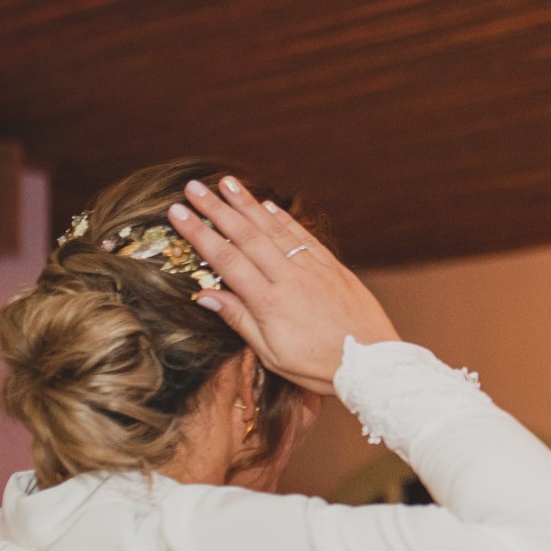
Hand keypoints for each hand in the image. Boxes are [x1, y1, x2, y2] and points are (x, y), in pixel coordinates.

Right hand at [168, 177, 399, 393]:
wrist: (373, 363)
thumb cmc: (321, 367)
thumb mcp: (273, 354)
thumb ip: (240, 320)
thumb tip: (205, 295)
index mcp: (269, 302)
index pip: (226, 260)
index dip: (199, 234)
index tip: (177, 213)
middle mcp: (290, 279)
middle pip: (246, 236)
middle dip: (217, 209)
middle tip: (192, 187)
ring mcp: (313, 269)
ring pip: (275, 229)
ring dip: (248, 204)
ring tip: (226, 183)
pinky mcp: (333, 268)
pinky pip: (304, 236)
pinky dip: (284, 218)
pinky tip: (267, 206)